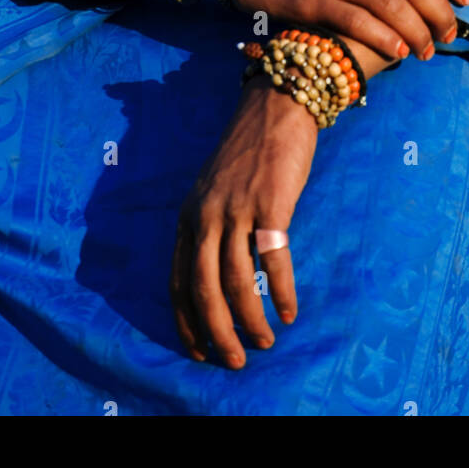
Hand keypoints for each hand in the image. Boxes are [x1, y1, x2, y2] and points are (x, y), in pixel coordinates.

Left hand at [170, 75, 316, 368]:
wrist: (276, 107)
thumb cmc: (249, 151)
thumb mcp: (213, 188)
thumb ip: (210, 226)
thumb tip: (217, 276)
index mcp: (189, 215)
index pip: (178, 281)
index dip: (187, 321)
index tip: (199, 352)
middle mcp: (207, 215)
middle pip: (204, 288)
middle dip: (217, 332)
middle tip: (234, 361)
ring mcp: (238, 210)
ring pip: (237, 281)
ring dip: (251, 319)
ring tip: (265, 342)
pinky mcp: (272, 206)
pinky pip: (273, 260)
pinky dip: (282, 291)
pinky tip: (290, 312)